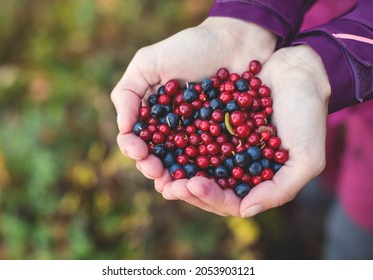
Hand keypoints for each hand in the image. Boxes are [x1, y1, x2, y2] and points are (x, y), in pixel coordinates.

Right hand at [111, 17, 276, 200]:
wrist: (235, 42)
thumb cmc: (190, 47)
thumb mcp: (149, 62)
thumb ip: (128, 92)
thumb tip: (123, 129)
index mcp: (152, 115)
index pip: (135, 140)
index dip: (134, 149)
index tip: (139, 151)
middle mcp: (172, 131)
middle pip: (157, 158)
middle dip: (153, 169)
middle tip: (157, 172)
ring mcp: (196, 138)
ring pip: (181, 167)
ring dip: (175, 179)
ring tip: (175, 185)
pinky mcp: (222, 141)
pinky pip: (211, 162)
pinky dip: (204, 174)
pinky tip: (202, 181)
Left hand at [161, 45, 330, 216]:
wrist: (297, 69)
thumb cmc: (307, 113)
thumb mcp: (306, 158)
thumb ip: (280, 189)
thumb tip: (245, 211)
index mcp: (255, 178)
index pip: (229, 200)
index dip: (210, 198)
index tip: (193, 186)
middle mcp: (235, 164)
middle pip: (206, 186)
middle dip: (186, 189)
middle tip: (167, 185)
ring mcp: (221, 143)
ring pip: (193, 164)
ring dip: (174, 170)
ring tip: (156, 169)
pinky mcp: (211, 121)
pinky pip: (189, 136)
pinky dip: (174, 142)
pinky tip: (159, 142)